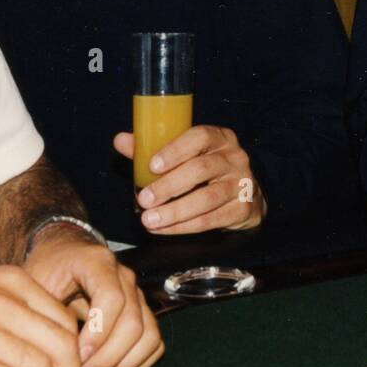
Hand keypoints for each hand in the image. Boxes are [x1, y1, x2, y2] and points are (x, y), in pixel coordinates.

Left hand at [24, 226, 163, 366]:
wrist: (62, 255)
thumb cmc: (46, 269)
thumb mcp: (35, 281)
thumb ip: (43, 308)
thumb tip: (50, 350)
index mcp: (97, 262)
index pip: (112, 298)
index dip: (98, 333)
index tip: (77, 354)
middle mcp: (124, 276)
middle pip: (133, 323)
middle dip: (107, 357)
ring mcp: (137, 294)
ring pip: (149, 336)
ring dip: (123, 363)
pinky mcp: (143, 311)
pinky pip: (154, 343)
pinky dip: (136, 362)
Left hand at [114, 125, 265, 233]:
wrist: (246, 194)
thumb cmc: (207, 169)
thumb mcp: (185, 154)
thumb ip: (153, 148)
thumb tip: (120, 140)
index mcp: (220, 137)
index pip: (200, 136)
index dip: (175, 150)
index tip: (152, 166)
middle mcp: (235, 157)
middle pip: (202, 169)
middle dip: (169, 186)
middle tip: (144, 199)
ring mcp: (243, 184)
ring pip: (207, 198)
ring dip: (175, 211)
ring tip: (150, 220)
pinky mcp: (243, 208)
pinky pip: (211, 219)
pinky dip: (184, 227)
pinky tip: (164, 229)